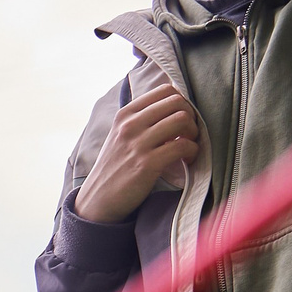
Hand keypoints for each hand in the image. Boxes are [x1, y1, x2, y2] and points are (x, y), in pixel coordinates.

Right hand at [75, 85, 198, 224]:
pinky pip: (183, 146)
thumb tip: (175, 107)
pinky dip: (192, 152)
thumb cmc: (114, 168)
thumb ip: (141, 119)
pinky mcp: (147, 163)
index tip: (180, 119)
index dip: (181, 102)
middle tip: (188, 134)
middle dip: (190, 116)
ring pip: (182, 120)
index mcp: (125, 115)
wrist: (98, 201)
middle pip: (177, 102)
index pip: (165, 90)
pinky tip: (187, 160)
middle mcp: (130, 125)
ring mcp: (138, 144)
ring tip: (188, 146)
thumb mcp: (119, 136)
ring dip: (193, 133)